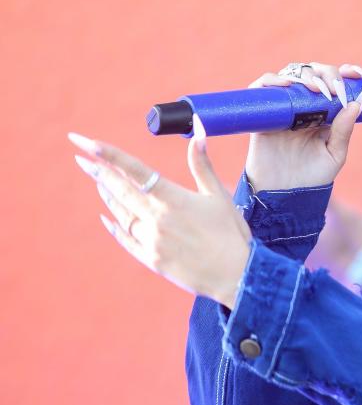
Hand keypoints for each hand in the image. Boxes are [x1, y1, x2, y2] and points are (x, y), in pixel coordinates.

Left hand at [68, 117, 252, 308]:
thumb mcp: (218, 195)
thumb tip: (198, 129)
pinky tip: (107, 217)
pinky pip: (125, 239)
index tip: (86, 142)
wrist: (237, 276)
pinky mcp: (151, 259)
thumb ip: (201, 163)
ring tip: (99, 183)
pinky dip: (114, 226)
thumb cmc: (231, 233)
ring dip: (108, 196)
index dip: (108, 154)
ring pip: (121, 213)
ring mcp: (151, 241)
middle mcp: (157, 219)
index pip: (135, 170)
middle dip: (98, 172)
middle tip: (81, 159)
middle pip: (120, 190)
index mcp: (174, 199)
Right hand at [245, 62, 361, 190]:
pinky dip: (272, 80)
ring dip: (305, 75)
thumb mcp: (334, 155)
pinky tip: (287, 85)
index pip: (334, 84)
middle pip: (313, 74)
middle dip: (327, 73)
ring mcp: (283, 108)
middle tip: (334, 87)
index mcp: (324, 113)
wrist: (284, 197)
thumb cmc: (311, 178)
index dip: (344, 73)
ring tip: (316, 89)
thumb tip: (355, 103)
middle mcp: (303, 106)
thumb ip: (343, 131)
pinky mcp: (263, 114)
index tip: (356, 74)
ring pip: (291, 76)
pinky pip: (262, 88)